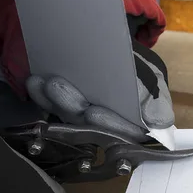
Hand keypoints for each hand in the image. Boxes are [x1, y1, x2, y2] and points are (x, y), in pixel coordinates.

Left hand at [26, 39, 173, 141]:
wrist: (120, 57)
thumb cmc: (141, 73)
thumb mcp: (154, 81)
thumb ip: (157, 102)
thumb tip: (159, 123)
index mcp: (133, 128)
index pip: (123, 135)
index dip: (109, 126)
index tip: (93, 112)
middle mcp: (106, 130)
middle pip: (90, 126)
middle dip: (73, 107)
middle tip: (58, 86)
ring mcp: (84, 122)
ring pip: (69, 118)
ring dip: (55, 100)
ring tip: (45, 81)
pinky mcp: (65, 113)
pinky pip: (52, 109)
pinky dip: (42, 97)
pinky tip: (34, 83)